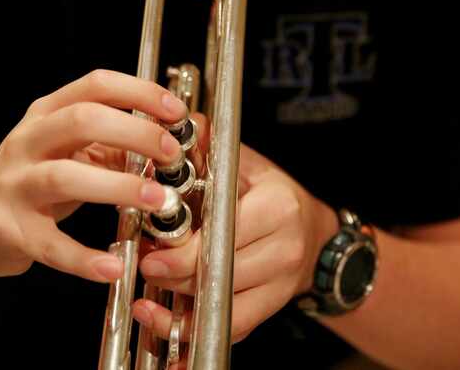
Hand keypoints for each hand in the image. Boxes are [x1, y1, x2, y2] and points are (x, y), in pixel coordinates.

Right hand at [0, 69, 187, 282]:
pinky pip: (50, 244)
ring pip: (64, 176)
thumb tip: (168, 142)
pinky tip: (113, 265)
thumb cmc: (31, 180)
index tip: (174, 111)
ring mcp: (15, 184)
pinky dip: (83, 257)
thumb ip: (111, 143)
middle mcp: (27, 141)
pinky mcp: (10, 229)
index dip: (139, 92)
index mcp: (46, 113)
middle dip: (134, 132)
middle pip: (82, 120)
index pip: (95, 85)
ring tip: (156, 200)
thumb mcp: (66, 149)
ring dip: (117, 187)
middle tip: (171, 154)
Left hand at [133, 144, 335, 343]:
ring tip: (148, 291)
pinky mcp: (272, 308)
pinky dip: (193, 329)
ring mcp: (281, 284)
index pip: (224, 233)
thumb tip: (179, 130)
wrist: (315, 235)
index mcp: (277, 207)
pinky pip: (230, 328)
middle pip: (219, 272)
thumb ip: (212, 149)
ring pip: (222, 303)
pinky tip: (165, 322)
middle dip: (174, 273)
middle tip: (144, 265)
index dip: (184, 246)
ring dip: (178, 302)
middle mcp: (284, 248)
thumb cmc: (273, 195)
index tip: (152, 248)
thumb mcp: (247, 164)